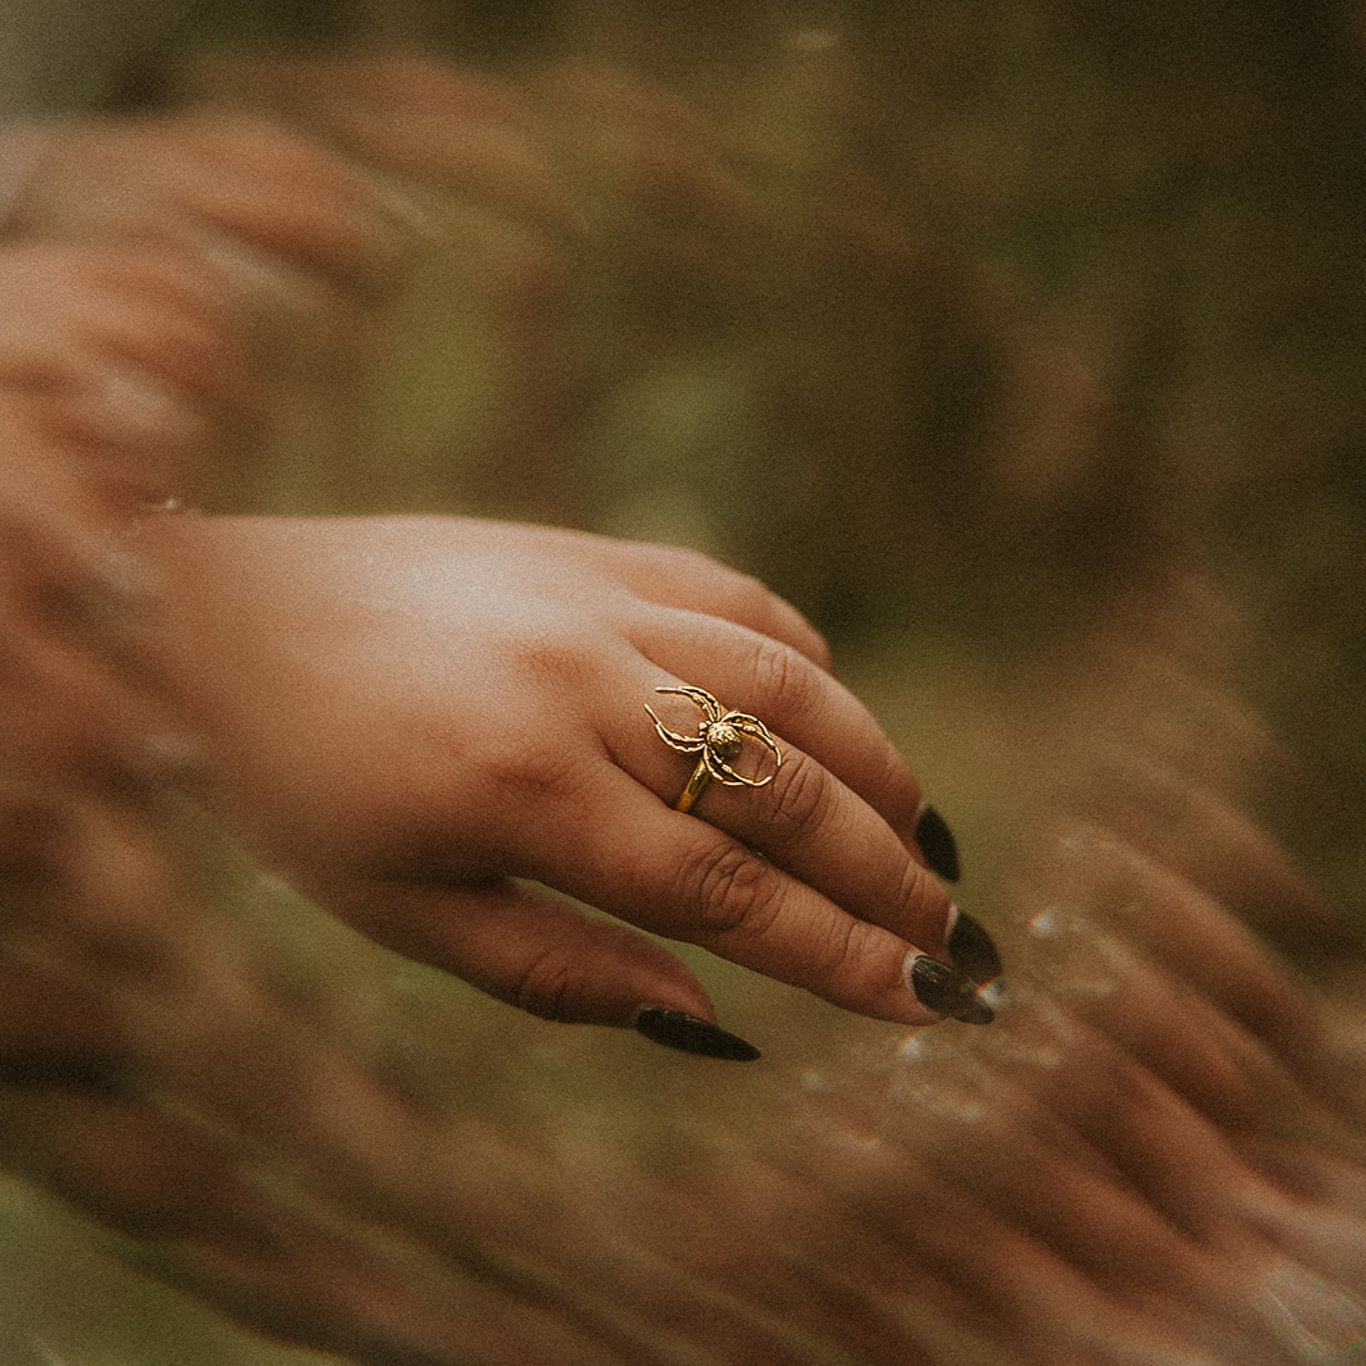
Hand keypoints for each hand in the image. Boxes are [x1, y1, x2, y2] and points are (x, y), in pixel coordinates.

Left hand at [149, 515, 984, 1050]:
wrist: (216, 614)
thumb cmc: (289, 782)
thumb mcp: (395, 909)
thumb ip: (559, 971)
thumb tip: (706, 1019)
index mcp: (524, 791)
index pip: (725, 894)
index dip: (837, 955)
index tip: (924, 1002)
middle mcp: (581, 685)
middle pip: (779, 792)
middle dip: (882, 874)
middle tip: (954, 935)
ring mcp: (593, 602)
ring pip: (783, 685)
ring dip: (871, 762)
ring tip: (922, 834)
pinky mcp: (590, 554)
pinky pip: (733, 599)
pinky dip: (801, 658)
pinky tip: (832, 708)